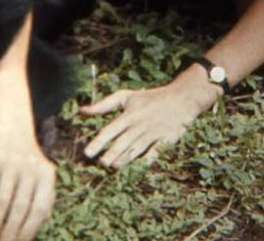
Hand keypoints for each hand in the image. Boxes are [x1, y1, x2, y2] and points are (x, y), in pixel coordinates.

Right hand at [0, 124, 54, 240]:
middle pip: (19, 209)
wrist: (13, 129)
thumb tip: (37, 227)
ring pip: (2, 202)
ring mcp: (11, 164)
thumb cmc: (28, 162)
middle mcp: (30, 170)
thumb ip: (44, 199)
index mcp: (47, 176)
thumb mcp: (42, 176)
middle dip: (9, 233)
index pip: (38, 210)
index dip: (28, 232)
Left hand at [81, 64, 220, 167]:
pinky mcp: (165, 140)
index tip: (87, 153)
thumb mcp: (126, 97)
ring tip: (113, 166)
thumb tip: (82, 110)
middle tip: (101, 163)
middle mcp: (139, 125)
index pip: (110, 130)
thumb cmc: (150, 98)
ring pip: (136, 149)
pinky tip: (139, 167)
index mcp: (128, 115)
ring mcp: (152, 133)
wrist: (181, 98)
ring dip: (125, 158)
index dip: (98, 142)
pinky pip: (155, 152)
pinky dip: (148, 159)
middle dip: (111, 153)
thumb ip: (104, 104)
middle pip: (122, 142)